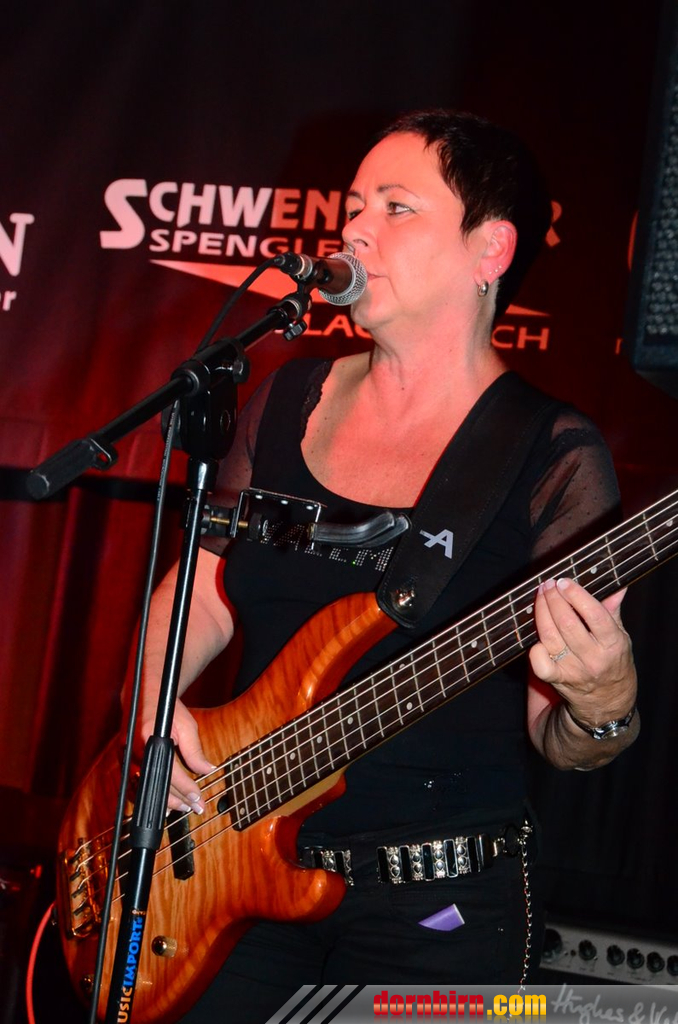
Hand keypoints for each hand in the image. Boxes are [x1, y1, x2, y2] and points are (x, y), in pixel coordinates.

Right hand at [135, 695, 215, 814]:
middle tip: (195, 807)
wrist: (143, 696)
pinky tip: (165, 803)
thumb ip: (194, 750)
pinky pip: (136, 785)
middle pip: (156, 785)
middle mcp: (133, 751)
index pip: (170, 773)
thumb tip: (207, 770)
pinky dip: (151, 795)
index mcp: (150, 739)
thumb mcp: (186, 725)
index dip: (185, 789)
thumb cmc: (166, 708)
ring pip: (144, 790)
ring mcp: (125, 757)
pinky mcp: (123, 762)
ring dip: (164, 801)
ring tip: (183, 807)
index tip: (198, 800)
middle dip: (178, 800)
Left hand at [528, 577, 635, 725]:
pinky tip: (535, 631)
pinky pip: (540, 664)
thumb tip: (617, 585)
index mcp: (613, 644)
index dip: (576, 596)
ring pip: (551, 637)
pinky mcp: (557, 679)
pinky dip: (534, 647)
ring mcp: (574, 670)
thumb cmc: (613, 662)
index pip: (594, 615)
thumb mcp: (620, 637)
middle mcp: (593, 658)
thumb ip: (613, 610)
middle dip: (554, 600)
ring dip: (541, 613)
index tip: (564, 581)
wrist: (607, 702)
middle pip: (568, 624)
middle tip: (548, 584)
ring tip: (541, 596)